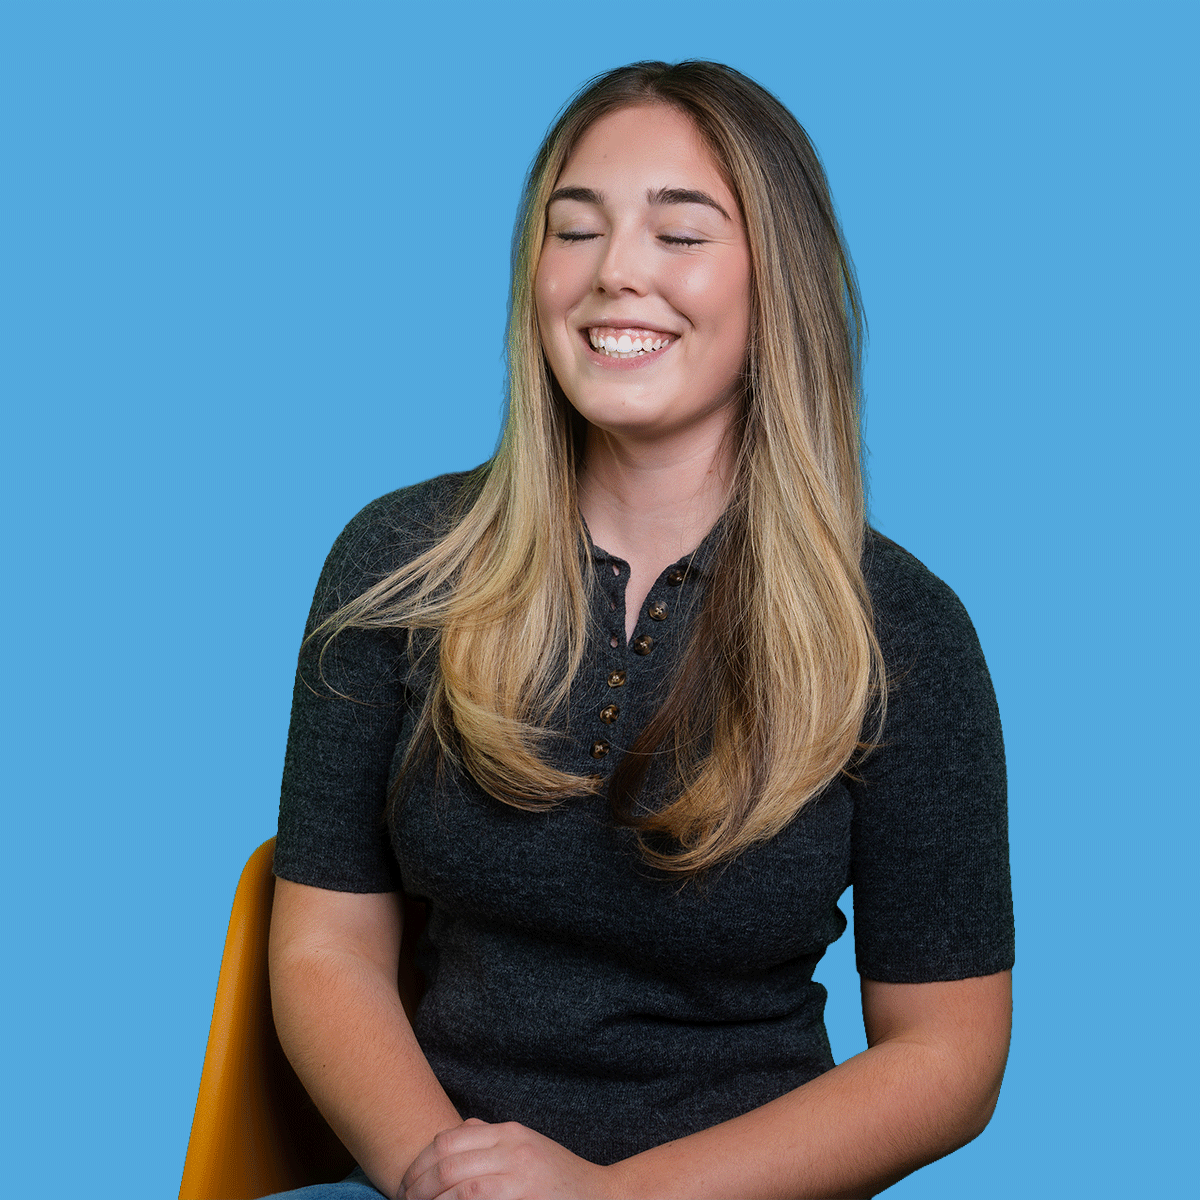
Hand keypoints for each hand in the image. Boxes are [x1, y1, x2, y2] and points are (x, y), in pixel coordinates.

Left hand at [399, 1118, 615, 1199]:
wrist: (603, 1198)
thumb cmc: (560, 1178)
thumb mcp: (527, 1147)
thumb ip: (493, 1138)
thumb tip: (454, 1133)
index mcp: (509, 1133)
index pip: (448, 1139)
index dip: (419, 1163)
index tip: (405, 1183)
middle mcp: (513, 1150)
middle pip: (447, 1162)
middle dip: (416, 1186)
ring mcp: (519, 1178)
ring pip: (458, 1187)